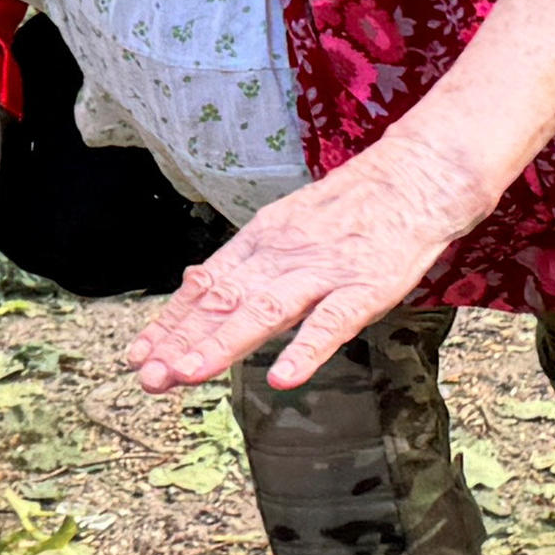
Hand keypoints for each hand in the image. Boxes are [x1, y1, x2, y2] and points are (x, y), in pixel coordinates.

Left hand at [130, 157, 467, 394]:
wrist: (416, 175)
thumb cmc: (354, 205)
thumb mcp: (287, 222)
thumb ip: (246, 259)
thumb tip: (196, 282)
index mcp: (262, 241)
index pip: (207, 287)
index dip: (171, 323)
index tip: (138, 354)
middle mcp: (283, 255)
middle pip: (226, 302)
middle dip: (183, 341)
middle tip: (148, 375)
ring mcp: (324, 271)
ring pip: (266, 312)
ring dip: (225, 344)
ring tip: (190, 374)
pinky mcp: (365, 287)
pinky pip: (333, 322)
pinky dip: (308, 351)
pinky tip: (285, 378)